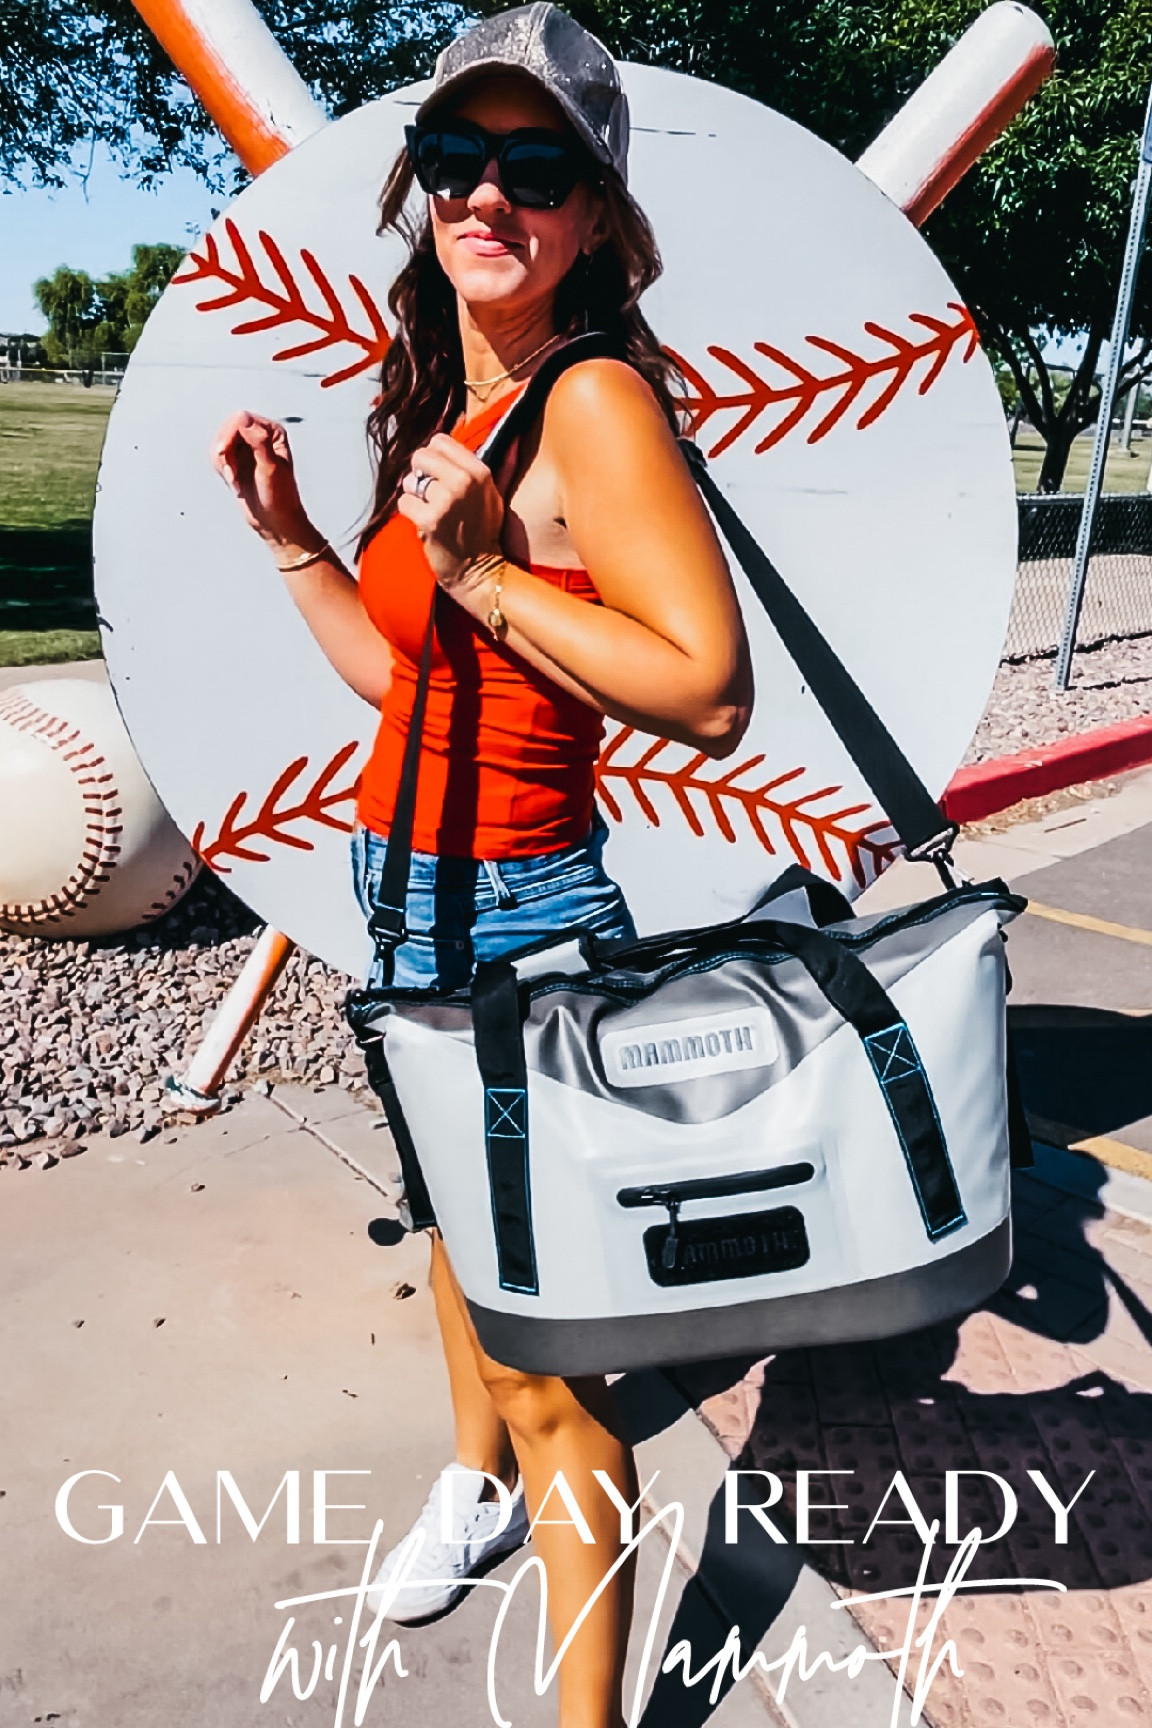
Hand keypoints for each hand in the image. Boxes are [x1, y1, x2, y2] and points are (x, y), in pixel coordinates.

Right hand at [210, 411, 315, 548]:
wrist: (275, 521)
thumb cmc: (280, 498)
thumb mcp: (271, 468)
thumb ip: (259, 442)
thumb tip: (245, 421)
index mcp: (272, 432)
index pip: (240, 419)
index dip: (229, 437)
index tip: (227, 458)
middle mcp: (260, 436)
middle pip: (226, 429)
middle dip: (224, 452)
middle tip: (232, 474)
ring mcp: (247, 448)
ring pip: (219, 443)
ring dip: (223, 464)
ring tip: (236, 481)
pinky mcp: (237, 460)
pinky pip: (218, 457)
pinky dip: (221, 469)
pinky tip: (234, 483)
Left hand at [396, 434, 504, 596]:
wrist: (479, 572)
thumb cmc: (483, 533)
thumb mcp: (495, 496)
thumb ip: (494, 468)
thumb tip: (514, 441)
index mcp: (480, 471)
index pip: (440, 441)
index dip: (434, 457)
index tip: (439, 475)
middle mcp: (464, 482)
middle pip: (421, 456)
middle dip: (420, 473)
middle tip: (430, 494)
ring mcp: (446, 501)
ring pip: (409, 481)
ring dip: (415, 496)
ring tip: (430, 511)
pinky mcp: (429, 520)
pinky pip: (403, 502)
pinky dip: (409, 513)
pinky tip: (424, 523)